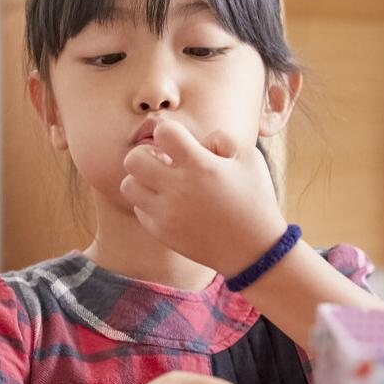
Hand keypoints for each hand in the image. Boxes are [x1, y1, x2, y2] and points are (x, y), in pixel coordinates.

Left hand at [120, 120, 286, 275]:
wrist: (255, 251)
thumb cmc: (254, 199)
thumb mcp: (249, 159)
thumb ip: (221, 139)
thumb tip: (196, 140)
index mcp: (201, 166)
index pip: (163, 132)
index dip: (168, 132)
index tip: (179, 143)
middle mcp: (179, 189)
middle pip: (133, 159)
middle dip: (145, 154)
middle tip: (162, 162)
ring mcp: (167, 213)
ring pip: (127, 186)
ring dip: (141, 180)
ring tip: (161, 182)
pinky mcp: (161, 232)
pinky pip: (138, 209)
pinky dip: (148, 203)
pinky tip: (169, 204)